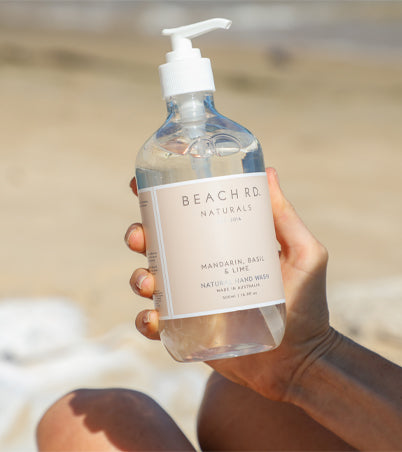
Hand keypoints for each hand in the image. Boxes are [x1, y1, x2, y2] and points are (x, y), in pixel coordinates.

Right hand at [125, 168, 339, 401]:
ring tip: (147, 281)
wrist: (300, 361)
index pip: (186, 219)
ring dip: (138, 277)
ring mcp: (193, 301)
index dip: (158, 203)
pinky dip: (146, 320)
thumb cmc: (307, 305)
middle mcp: (203, 270)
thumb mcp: (304, 255)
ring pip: (151, 282)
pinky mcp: (189, 331)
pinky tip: (152, 317)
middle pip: (160, 247)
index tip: (139, 187)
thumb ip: (287, 217)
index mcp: (223, 247)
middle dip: (139, 236)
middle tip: (138, 237)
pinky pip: (157, 323)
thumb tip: (268, 173)